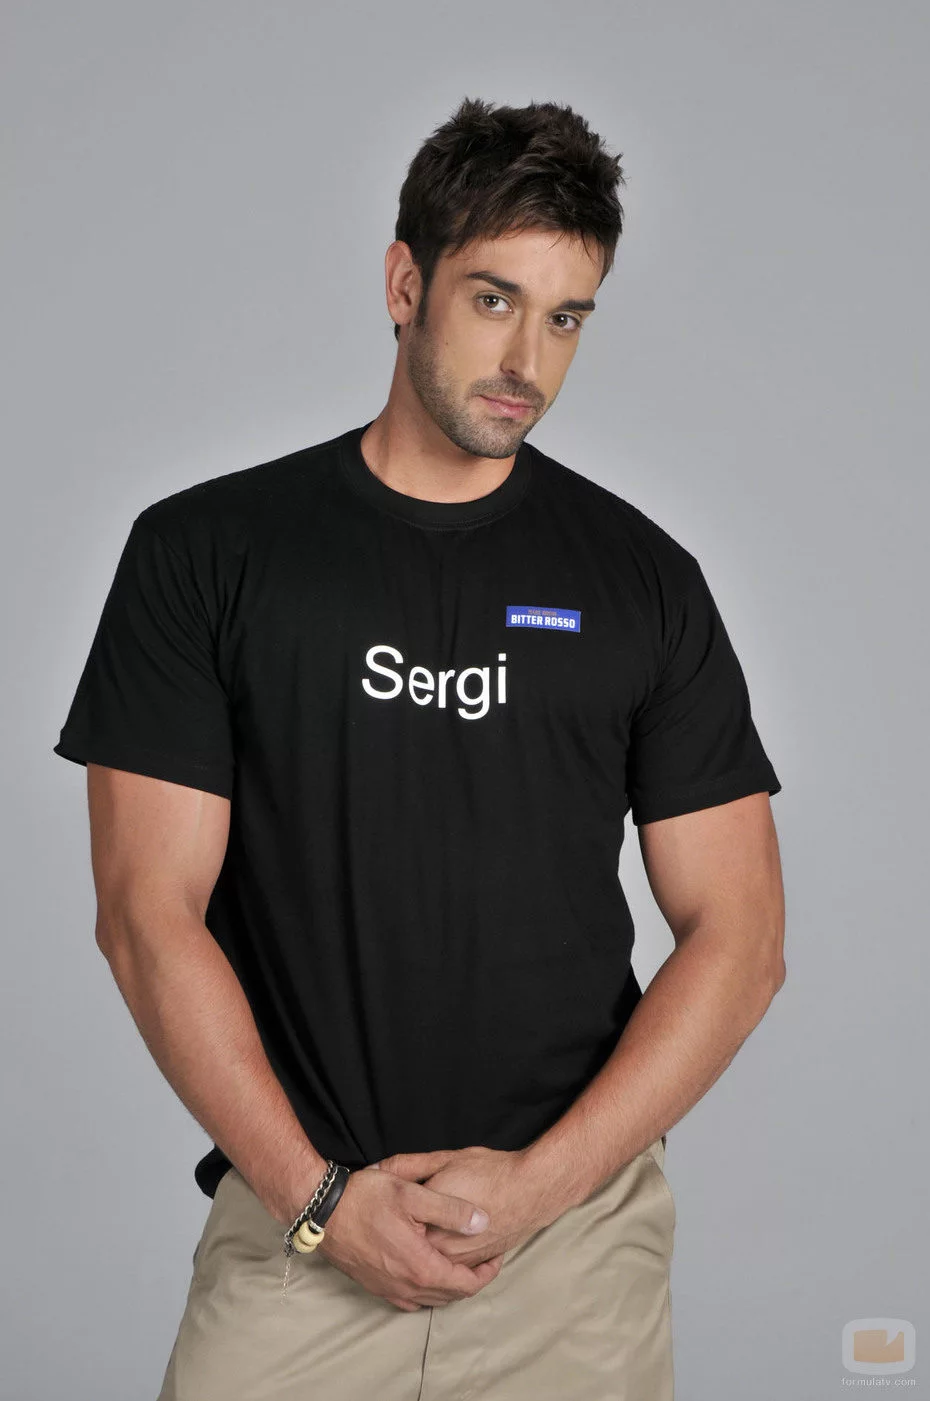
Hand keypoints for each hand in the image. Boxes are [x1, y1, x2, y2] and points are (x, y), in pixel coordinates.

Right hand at [315, 1163, 504, 1311]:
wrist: (322, 1211)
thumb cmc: (366, 1198)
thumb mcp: (413, 1194)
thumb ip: (451, 1210)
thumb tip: (483, 1222)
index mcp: (421, 1267)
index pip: (467, 1285)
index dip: (488, 1272)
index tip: (497, 1254)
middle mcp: (406, 1287)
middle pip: (451, 1296)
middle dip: (472, 1279)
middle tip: (484, 1257)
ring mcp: (388, 1290)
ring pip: (431, 1299)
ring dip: (450, 1286)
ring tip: (462, 1263)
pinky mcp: (375, 1286)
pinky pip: (410, 1300)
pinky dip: (427, 1290)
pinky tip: (428, 1273)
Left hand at [372, 1145, 553, 1269]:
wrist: (533, 1189)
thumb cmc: (490, 1173)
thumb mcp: (444, 1160)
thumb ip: (409, 1166)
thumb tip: (380, 1169)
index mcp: (429, 1230)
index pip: (395, 1233)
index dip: (387, 1218)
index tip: (383, 1207)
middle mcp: (444, 1255)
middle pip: (412, 1255)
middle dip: (402, 1241)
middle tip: (397, 1222)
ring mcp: (463, 1263)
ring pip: (433, 1268)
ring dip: (423, 1256)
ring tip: (417, 1234)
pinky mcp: (480, 1264)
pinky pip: (455, 1269)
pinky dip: (444, 1262)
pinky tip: (443, 1242)